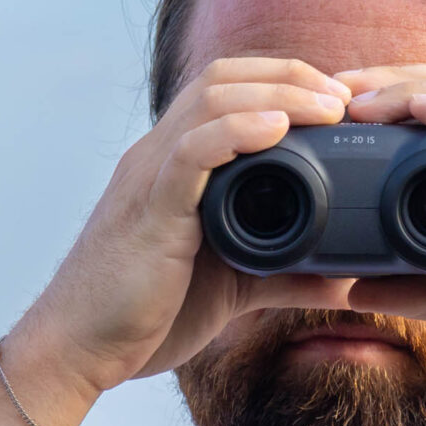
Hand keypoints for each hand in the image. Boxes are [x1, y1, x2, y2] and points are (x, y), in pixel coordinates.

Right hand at [10, 59, 364, 397]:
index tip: (339, 100)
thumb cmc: (144, 316)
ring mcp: (150, 177)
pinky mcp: (150, 210)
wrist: (81, 350)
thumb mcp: (233, 286)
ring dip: (276, 94)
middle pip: (222, 78)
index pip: (226, 89)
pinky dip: (237, 132)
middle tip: (344, 96)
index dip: (283, 80)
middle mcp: (157, 157)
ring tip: (326, 105)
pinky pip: (191, 153)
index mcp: (174, 165)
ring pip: (210, 101)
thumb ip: (286, 275)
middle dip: (289, 75)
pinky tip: (277, 130)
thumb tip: (343, 279)